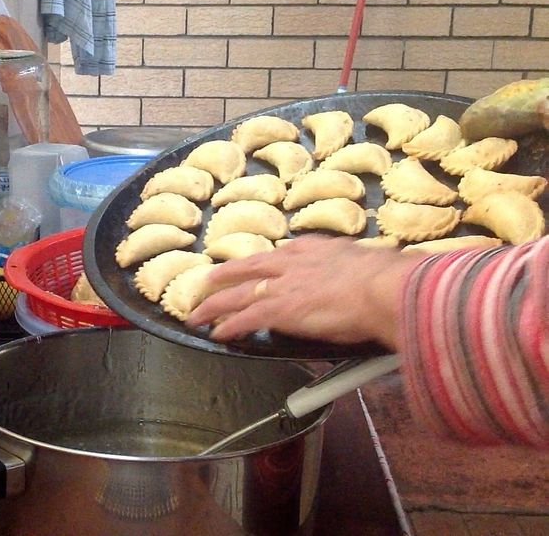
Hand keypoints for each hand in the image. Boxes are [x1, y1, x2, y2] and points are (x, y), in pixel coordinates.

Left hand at [186, 235, 422, 348]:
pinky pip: (244, 319)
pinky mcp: (278, 310)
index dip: (260, 263)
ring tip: (196, 315)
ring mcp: (281, 287)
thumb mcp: (366, 261)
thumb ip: (356, 268)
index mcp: (311, 250)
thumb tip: (369, 271)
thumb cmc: (387, 279)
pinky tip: (216, 334)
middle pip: (246, 270)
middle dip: (223, 277)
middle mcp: (290, 264)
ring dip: (213, 307)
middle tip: (205, 283)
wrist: (383, 288)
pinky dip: (228, 327)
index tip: (250, 266)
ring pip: (237, 295)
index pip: (276, 256)